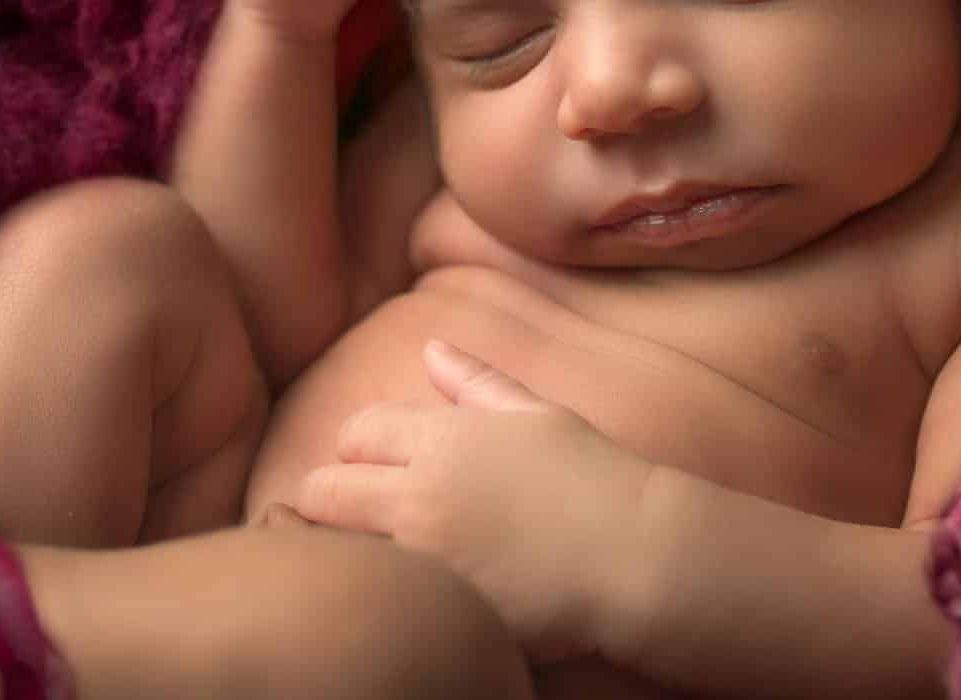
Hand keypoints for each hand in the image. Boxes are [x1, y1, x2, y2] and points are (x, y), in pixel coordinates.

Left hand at [296, 341, 654, 662]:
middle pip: (322, 494)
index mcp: (444, 439)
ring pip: (340, 551)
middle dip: (335, 502)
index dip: (362, 451)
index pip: (354, 433)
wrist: (638, 557)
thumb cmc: (594, 480)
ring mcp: (426, 558)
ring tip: (387, 559)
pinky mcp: (438, 612)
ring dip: (354, 551)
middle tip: (372, 518)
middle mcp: (422, 495)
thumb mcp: (536, 416)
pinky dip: (388, 597)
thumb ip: (476, 383)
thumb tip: (431, 348)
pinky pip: (381, 601)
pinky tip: (416, 600)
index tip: (384, 470)